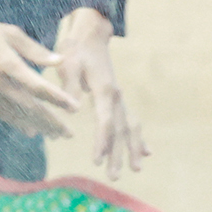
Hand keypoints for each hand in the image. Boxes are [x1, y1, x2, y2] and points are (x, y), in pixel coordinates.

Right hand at [0, 0, 76, 138]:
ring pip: (16, 115)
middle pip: (29, 107)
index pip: (38, 87)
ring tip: (55, 135)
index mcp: (7, 63)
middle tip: (69, 134)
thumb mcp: (10, 33)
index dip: (57, 99)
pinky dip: (17, 123)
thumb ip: (36, 50)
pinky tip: (31, 131)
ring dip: (37, 127)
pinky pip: (1, 114)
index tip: (75, 109)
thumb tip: (60, 61)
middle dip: (51, 122)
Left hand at [55, 7, 146, 179]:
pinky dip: (138, 138)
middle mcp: (116, 97)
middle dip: (118, 154)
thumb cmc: (75, 49)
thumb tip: (73, 109)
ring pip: (131, 128)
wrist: (89, 35)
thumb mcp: (67, 64)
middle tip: (112, 176)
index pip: (106, 121)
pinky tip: (145, 152)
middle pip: (121, 130)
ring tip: (136, 170)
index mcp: (104, 90)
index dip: (102, 141)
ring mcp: (120, 99)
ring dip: (133, 149)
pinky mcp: (118, 100)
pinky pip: (132, 121)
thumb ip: (69, 86)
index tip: (97, 160)